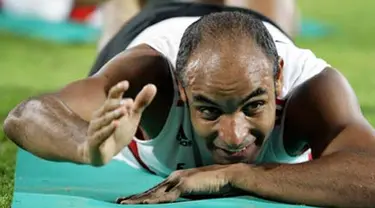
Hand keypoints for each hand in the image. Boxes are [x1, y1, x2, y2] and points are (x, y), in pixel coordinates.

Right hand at [81, 80, 156, 165]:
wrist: (103, 155)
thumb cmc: (117, 133)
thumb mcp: (132, 117)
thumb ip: (141, 103)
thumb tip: (153, 86)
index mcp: (109, 108)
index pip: (112, 96)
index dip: (118, 89)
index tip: (126, 83)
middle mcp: (100, 116)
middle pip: (107, 107)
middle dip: (116, 104)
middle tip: (129, 103)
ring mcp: (96, 129)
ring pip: (104, 120)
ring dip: (113, 115)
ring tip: (124, 111)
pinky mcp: (94, 142)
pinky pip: (100, 135)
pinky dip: (108, 130)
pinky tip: (116, 125)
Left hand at [116, 165, 233, 203]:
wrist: (227, 176)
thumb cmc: (215, 183)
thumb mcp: (197, 189)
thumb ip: (185, 193)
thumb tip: (177, 199)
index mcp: (176, 178)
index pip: (155, 189)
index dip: (142, 195)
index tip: (130, 200)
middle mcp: (174, 178)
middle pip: (150, 190)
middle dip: (134, 198)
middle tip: (119, 202)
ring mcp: (178, 181)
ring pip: (154, 194)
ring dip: (138, 200)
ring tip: (123, 204)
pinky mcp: (184, 186)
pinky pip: (166, 197)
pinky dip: (153, 201)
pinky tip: (144, 205)